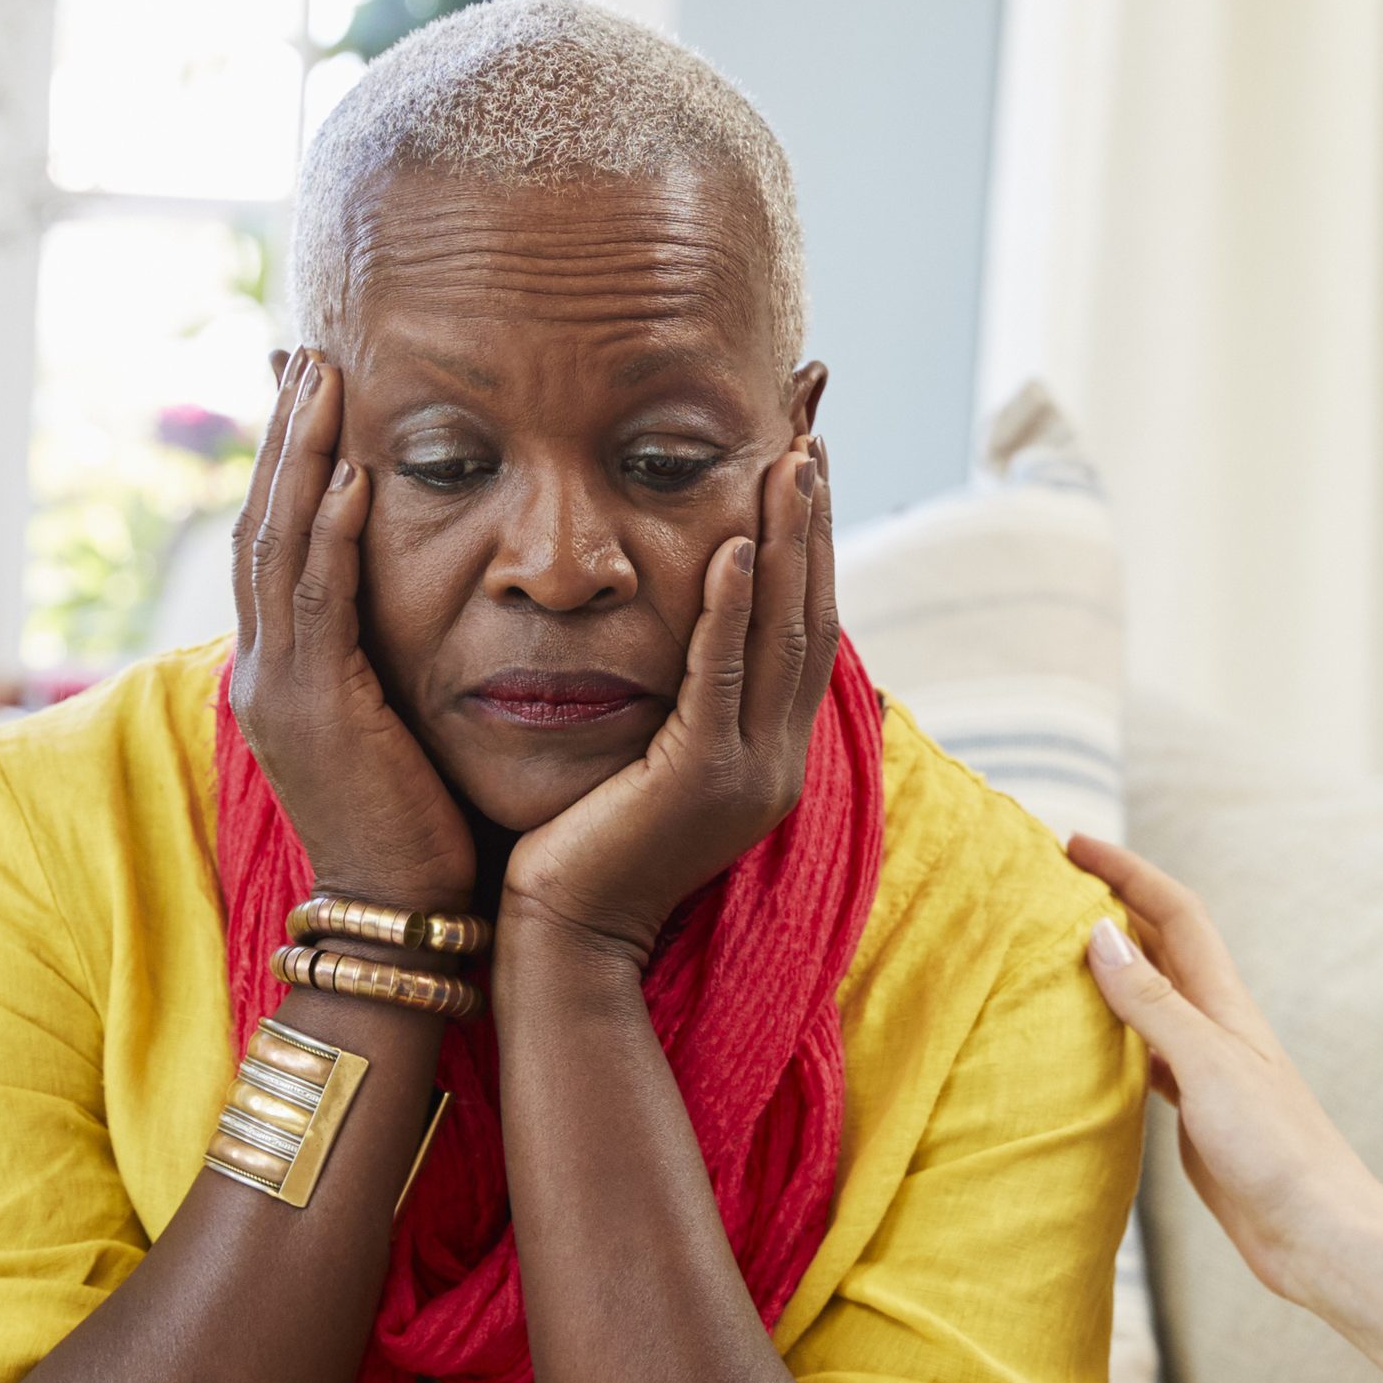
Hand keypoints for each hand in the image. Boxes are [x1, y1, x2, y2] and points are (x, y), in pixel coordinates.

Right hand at [230, 350, 475, 908]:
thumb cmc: (423, 827)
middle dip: (285, 435)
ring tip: (321, 380)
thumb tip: (445, 611)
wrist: (399, 912)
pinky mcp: (315, 710)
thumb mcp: (404, 726)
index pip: (279, 541)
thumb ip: (400, 663)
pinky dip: (329, 536)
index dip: (292, 462)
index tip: (317, 390)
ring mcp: (282, 686)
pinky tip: (350, 477)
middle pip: (264, 522)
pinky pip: (319, 605)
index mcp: (288, 669)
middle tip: (306, 354)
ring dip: (300, 457)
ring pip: (278, 545)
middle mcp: (268, 667)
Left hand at [500, 437, 836, 964]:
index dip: (812, 552)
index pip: (805, 635)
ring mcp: (748, 774)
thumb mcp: (646, 764)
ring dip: (788, 546)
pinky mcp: (701, 780)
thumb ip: (676, 705)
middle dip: (814, 529)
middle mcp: (776, 762)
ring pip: (782, 638)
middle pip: (812, 622)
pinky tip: (732, 547)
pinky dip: (730, 609)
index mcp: (768, 757)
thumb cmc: (584, 849)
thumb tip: (675, 636)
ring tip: (789, 467)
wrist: (567, 938)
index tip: (805, 474)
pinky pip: (720, 677)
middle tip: (812, 445)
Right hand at [1070, 842, 1381, 1306]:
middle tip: (1046, 886)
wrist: (1316, 1232)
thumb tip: (1099, 933)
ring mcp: (1204, 1068)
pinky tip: (1077, 1042)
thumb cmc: (1275, 1150)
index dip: (1127, 869)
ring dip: (1103, 967)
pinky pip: (1140, 1053)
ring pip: (1147, 998)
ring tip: (1047, 951)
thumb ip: (1153, 1004)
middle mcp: (1214, 1025)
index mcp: (1223, 1003)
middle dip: (1108, 906)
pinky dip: (1106, 1033)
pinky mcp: (1194, 1111)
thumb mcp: (1208, 1067)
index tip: (1072, 843)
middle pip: (1156, 946)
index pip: (1173, 912)